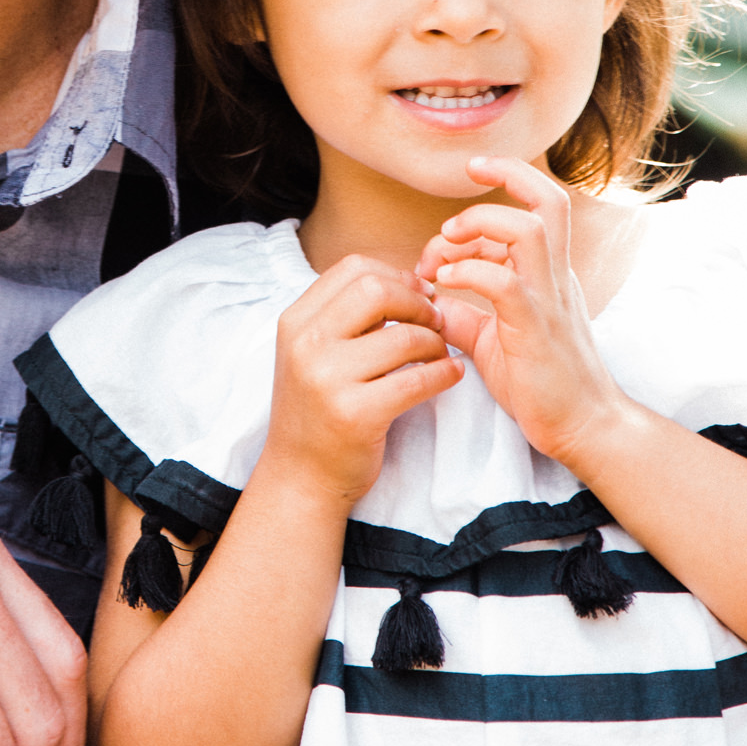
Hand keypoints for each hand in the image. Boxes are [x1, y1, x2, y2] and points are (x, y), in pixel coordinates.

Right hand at [259, 254, 461, 507]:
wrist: (300, 477)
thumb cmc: (317, 409)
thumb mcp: (312, 352)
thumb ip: (345, 315)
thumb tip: (406, 282)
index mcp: (295, 321)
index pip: (354, 268)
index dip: (396, 274)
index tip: (418, 294)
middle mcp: (306, 344)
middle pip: (377, 290)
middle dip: (417, 302)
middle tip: (435, 320)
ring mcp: (327, 379)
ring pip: (403, 337)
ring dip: (435, 342)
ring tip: (440, 353)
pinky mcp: (355, 414)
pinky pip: (417, 380)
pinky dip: (445, 373)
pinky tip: (451, 374)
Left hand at [414, 157, 628, 470]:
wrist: (584, 428)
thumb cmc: (541, 385)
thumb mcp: (492, 339)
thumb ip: (463, 314)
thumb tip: (428, 300)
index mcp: (548, 273)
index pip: (533, 207)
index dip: (492, 198)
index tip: (450, 219)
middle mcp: (555, 276)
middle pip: (548, 199)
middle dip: (503, 179)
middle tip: (448, 223)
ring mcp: (549, 299)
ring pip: (530, 229)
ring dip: (479, 224)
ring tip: (444, 246)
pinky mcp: (537, 329)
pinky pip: (506, 282)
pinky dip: (469, 272)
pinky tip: (444, 284)